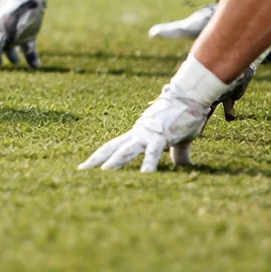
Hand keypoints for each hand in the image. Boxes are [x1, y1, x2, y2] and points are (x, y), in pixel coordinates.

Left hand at [78, 67, 252, 172]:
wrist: (190, 94)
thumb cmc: (185, 114)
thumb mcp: (178, 139)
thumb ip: (178, 154)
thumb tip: (184, 166)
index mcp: (139, 133)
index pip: (115, 145)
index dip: (101, 155)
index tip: (88, 165)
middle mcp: (138, 133)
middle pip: (112, 147)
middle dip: (96, 159)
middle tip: (80, 170)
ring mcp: (147, 134)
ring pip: (126, 150)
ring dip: (114, 163)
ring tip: (102, 174)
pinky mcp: (161, 136)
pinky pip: (152, 154)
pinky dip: (148, 166)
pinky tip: (143, 177)